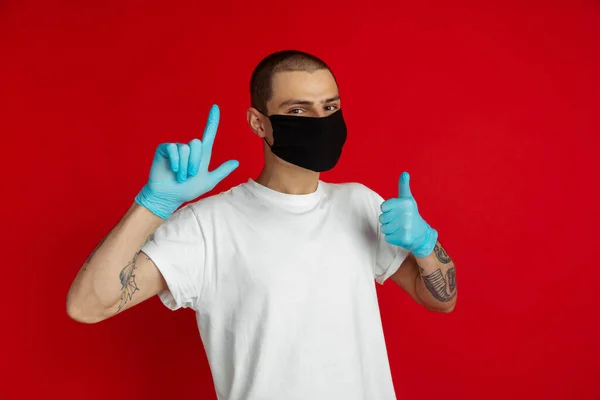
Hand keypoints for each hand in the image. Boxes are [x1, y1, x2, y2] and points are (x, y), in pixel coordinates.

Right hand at [135, 104, 238, 218]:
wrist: (169, 197)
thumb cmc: (187, 190)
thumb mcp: (208, 181)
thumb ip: (222, 171)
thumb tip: (236, 162)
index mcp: (201, 154)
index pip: (209, 133)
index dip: (212, 120)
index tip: (215, 107)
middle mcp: (189, 148)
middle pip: (197, 143)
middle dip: (194, 162)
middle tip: (189, 175)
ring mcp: (176, 148)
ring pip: (186, 148)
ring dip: (185, 166)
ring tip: (180, 176)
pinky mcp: (164, 149)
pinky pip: (173, 148)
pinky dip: (176, 162)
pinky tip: (173, 170)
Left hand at [379, 172, 437, 257]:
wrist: (421, 234)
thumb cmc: (411, 214)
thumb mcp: (408, 199)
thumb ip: (404, 186)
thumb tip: (404, 173)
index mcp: (405, 203)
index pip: (383, 207)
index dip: (387, 210)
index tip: (396, 211)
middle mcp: (406, 214)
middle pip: (382, 218)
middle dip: (388, 220)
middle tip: (398, 221)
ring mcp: (405, 227)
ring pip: (383, 228)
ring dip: (389, 229)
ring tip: (399, 228)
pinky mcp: (403, 238)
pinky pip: (387, 237)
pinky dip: (392, 238)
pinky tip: (400, 235)